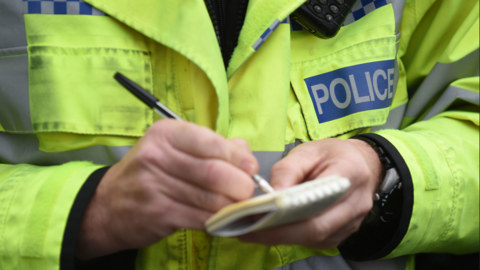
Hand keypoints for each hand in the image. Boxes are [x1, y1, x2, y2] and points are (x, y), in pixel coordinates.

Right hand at [76, 119, 256, 258]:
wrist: (107, 206)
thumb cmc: (150, 173)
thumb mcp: (173, 149)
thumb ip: (212, 146)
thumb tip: (246, 155)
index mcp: (165, 134)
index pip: (211, 142)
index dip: (238, 157)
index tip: (250, 167)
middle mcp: (157, 156)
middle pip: (214, 172)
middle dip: (240, 184)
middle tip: (247, 191)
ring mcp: (154, 186)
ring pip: (210, 198)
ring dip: (232, 205)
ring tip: (237, 206)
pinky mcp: (158, 214)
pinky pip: (200, 218)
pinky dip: (217, 220)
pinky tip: (221, 218)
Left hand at [238, 138, 382, 248]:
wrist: (361, 164)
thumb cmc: (332, 155)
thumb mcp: (308, 150)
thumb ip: (288, 169)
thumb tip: (271, 194)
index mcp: (349, 173)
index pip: (318, 200)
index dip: (287, 212)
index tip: (258, 214)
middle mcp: (356, 202)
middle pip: (315, 227)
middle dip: (278, 232)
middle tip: (247, 229)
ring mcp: (352, 222)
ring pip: (314, 238)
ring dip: (282, 237)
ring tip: (253, 229)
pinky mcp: (343, 233)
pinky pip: (316, 241)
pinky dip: (292, 237)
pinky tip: (273, 229)